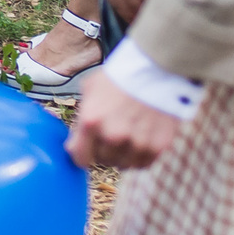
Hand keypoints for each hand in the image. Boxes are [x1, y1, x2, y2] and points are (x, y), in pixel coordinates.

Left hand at [66, 70, 184, 169]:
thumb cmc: (118, 78)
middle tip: (109, 135)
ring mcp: (136, 143)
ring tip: (126, 136)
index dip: (81, 154)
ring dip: (121, 154)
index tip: (84, 149)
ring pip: (123, 164)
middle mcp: (113, 135)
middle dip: (102, 149)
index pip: (80, 157)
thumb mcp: (89, 90)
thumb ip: (82, 116)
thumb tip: (76, 137)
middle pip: (102, 160)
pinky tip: (139, 141)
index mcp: (91, 121)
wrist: (155, 70)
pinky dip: (139, 156)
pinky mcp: (157, 146)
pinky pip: (143, 164)